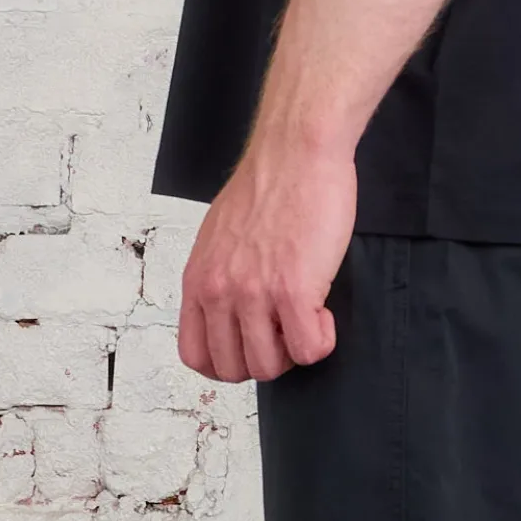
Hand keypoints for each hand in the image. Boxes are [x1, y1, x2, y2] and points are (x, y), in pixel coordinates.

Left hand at [178, 140, 356, 382]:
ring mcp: (255, 294)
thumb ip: (219, 279)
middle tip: (286, 331)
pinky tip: (324, 311)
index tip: (253, 344)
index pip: (196, 356)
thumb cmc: (267, 187)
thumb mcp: (219, 239)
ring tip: (306, 317)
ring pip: (270, 366)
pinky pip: (309, 350)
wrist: (295, 152)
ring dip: (294, 352)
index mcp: (198, 280)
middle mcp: (219, 291)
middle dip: (265, 360)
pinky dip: (322, 341)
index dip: (228, 362)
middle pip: (234, 369)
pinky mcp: (294, 291)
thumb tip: (233, 314)